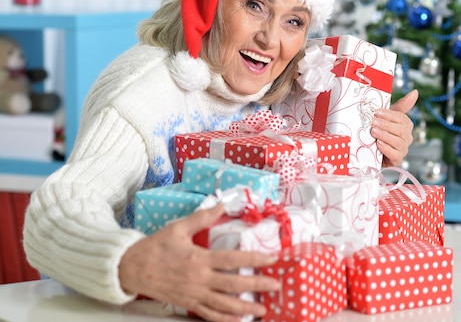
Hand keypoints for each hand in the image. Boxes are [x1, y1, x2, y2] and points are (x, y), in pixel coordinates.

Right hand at [119, 203, 280, 321]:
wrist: (130, 269)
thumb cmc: (155, 247)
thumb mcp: (177, 228)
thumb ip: (202, 217)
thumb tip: (222, 204)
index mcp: (199, 258)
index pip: (234, 259)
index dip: (255, 259)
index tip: (272, 259)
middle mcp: (200, 279)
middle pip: (234, 284)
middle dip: (258, 285)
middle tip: (276, 285)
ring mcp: (194, 294)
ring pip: (224, 304)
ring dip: (245, 308)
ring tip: (263, 309)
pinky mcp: (187, 304)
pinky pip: (208, 314)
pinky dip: (224, 319)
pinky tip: (237, 320)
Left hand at [371, 89, 418, 167]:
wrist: (372, 149)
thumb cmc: (381, 130)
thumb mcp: (387, 117)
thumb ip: (401, 106)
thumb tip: (415, 92)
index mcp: (406, 124)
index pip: (401, 118)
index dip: (389, 115)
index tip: (377, 112)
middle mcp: (407, 137)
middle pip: (400, 130)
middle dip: (386, 125)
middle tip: (373, 122)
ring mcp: (403, 149)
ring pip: (397, 142)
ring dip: (385, 136)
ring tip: (374, 132)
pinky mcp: (397, 160)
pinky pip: (395, 154)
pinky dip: (386, 149)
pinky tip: (379, 144)